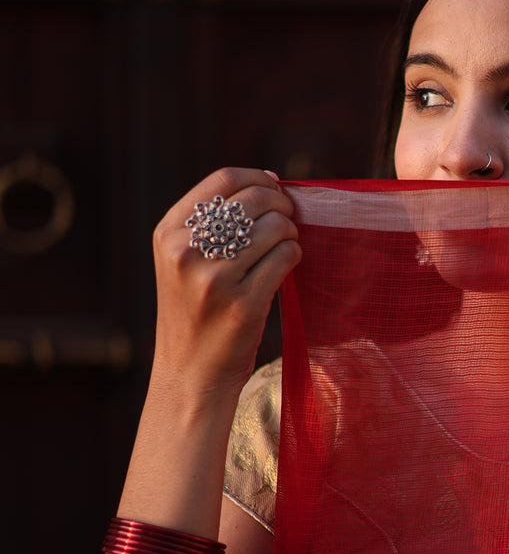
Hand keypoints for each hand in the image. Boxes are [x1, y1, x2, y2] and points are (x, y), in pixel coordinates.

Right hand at [151, 167, 300, 397]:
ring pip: (275, 227)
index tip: (276, 189)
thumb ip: (214, 222)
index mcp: (168, 233)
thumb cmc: (196, 312)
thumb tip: (272, 181)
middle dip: (282, 206)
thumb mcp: (184, 261)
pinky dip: (294, 256)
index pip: (224, 179)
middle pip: (255, 199)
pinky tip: (285, 268)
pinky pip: (286, 257)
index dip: (259, 178)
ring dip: (290, 233)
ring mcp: (213, 278)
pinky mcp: (243, 303)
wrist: (190, 375)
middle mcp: (185, 251)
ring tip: (284, 247)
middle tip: (288, 222)